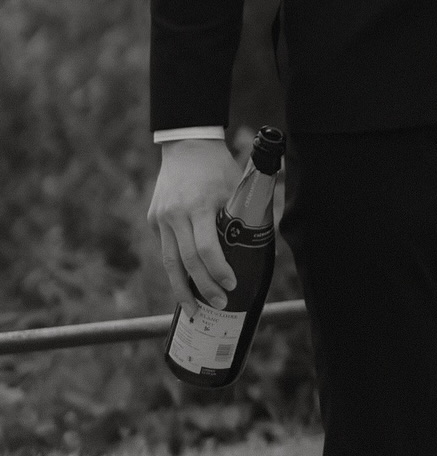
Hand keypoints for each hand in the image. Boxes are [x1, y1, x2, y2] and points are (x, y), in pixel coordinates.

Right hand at [148, 138, 240, 310]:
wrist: (187, 145)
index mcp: (199, 205)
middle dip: (202, 287)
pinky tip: (185, 284)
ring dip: (181, 289)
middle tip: (218, 305)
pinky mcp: (153, 219)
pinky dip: (175, 268)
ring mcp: (161, 218)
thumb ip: (242, 216)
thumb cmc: (218, 167)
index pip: (206, 248)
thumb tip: (264, 247)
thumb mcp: (234, 188)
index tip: (231, 285)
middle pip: (186, 261)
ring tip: (192, 310)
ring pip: (169, 262)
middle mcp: (176, 214)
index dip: (218, 270)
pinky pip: (166, 248)